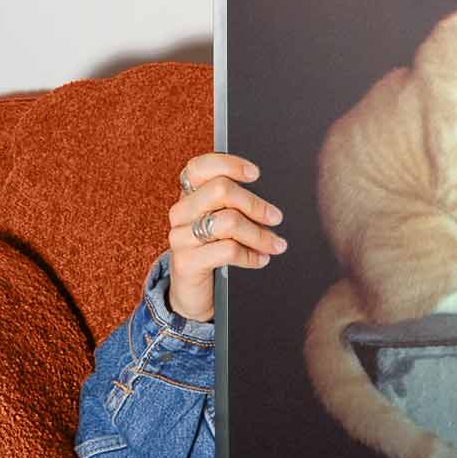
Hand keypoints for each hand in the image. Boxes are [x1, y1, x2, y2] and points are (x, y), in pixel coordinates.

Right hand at [167, 153, 287, 320]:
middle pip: (221, 190)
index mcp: (190, 196)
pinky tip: (261, 259)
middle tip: (275, 217)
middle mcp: (181, 212)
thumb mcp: (223, 224)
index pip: (200, 167)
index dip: (228, 164)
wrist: (192, 293)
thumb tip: (271, 204)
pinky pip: (227, 250)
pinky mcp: (186, 262)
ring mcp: (181, 237)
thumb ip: (236, 206)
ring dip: (259, 234)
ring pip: (228, 221)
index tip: (255, 173)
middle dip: (255, 204)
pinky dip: (251, 255)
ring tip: (275, 244)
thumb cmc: (214, 251)